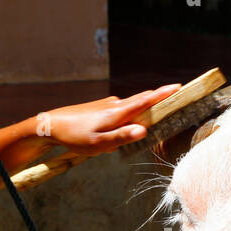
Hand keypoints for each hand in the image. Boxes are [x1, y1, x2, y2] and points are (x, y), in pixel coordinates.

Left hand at [38, 84, 180, 155]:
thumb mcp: (99, 143)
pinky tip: (122, 131)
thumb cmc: (75, 137)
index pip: (145, 101)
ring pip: (131, 108)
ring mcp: (108, 105)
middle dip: (159, 98)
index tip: (179, 87)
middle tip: (177, 95)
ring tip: (153, 118)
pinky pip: (121, 112)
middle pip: (142, 100)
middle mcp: (115, 105)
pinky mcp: (101, 109)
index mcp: (117, 113)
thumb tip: (144, 131)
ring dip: (143, 112)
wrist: (51, 125)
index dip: (163, 94)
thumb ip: (122, 137)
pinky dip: (128, 117)